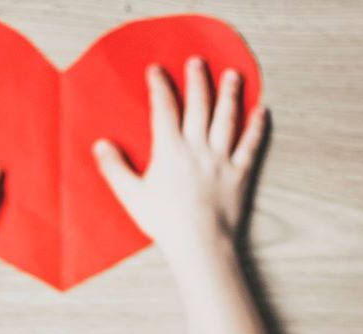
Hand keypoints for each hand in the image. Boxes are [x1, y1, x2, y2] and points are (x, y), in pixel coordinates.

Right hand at [91, 55, 267, 262]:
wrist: (200, 243)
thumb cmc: (165, 222)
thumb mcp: (132, 196)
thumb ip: (115, 169)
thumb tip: (100, 145)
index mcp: (170, 151)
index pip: (164, 109)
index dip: (160, 87)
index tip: (157, 70)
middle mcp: (197, 148)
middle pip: (199, 105)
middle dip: (198, 80)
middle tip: (198, 62)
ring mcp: (221, 159)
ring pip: (227, 118)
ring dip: (230, 94)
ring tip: (233, 76)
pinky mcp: (240, 173)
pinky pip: (251, 145)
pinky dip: (257, 127)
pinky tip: (262, 111)